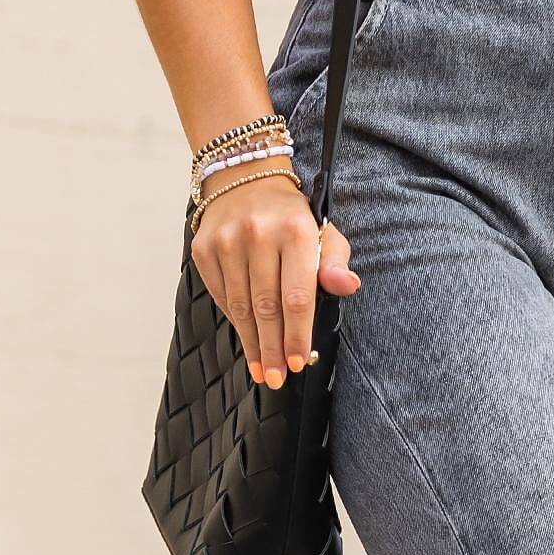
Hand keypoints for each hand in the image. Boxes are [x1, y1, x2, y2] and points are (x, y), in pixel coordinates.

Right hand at [190, 161, 361, 389]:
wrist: (245, 176)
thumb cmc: (290, 214)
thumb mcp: (322, 229)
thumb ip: (335, 260)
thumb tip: (348, 286)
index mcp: (296, 230)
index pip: (298, 295)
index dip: (297, 334)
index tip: (298, 362)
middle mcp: (260, 234)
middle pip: (267, 307)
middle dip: (273, 349)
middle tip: (277, 378)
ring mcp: (228, 241)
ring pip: (240, 306)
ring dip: (252, 343)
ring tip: (261, 369)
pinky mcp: (205, 248)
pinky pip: (221, 295)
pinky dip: (233, 321)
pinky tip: (245, 338)